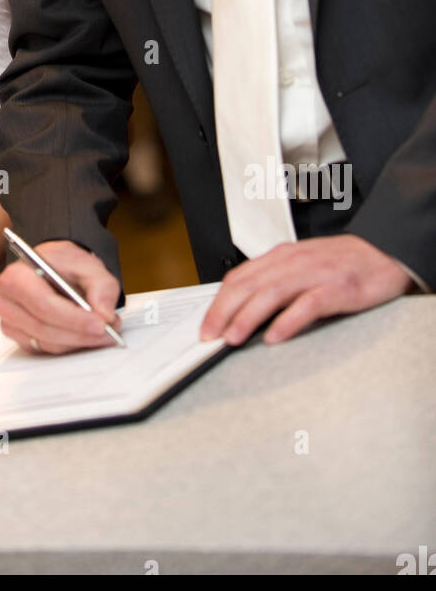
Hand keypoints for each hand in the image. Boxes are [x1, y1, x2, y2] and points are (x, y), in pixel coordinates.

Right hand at [0, 240, 121, 353]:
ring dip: (78, 341)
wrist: (53, 268)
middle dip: (80, 333)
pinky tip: (85, 336)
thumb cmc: (64, 264)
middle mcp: (7, 301)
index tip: (100, 324)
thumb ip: (101, 287)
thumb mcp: (88, 266)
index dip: (73, 318)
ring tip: (103, 332)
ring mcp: (11, 322)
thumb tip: (104, 314)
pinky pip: (46, 350)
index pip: (43, 304)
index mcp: (17, 276)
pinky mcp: (19, 338)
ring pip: (48, 342)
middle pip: (44, 327)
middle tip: (108, 332)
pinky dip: (69, 345)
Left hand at [200, 235, 415, 346]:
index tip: (205, 325)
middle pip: (248, 285)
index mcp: (281, 256)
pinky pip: (308, 304)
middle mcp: (293, 262)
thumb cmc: (342, 263)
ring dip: (248, 317)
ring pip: (272, 293)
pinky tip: (275, 336)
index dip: (217, 302)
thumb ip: (276, 282)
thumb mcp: (302, 266)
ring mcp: (316, 274)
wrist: (386, 252)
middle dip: (223, 311)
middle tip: (209, 336)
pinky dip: (288, 321)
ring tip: (233, 338)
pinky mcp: (338, 288)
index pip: (239, 277)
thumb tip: (243, 310)